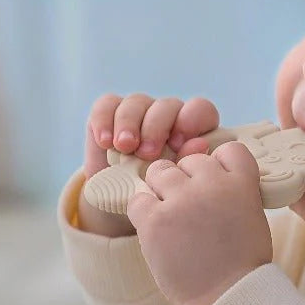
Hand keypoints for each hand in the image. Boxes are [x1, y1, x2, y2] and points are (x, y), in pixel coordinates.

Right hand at [84, 93, 221, 179]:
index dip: (191, 121)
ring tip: (124, 148)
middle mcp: (168, 115)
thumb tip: (200, 144)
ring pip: (137, 102)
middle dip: (156, 128)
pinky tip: (105, 142)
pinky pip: (107, 105)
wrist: (124, 202)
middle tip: (147, 154)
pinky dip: (104, 121)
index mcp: (192, 128)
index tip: (177, 145)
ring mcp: (140, 110)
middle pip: (167, 105)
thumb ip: (189, 160)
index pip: (200, 109)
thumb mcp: (174, 182)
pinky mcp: (110, 111)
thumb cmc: (160, 192)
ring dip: (129, 124)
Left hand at [125, 141, 272, 304]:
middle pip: (190, 161)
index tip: (216, 182)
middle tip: (191, 208)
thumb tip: (212, 175)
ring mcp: (181, 201)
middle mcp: (212, 185)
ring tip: (170, 214)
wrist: (226, 298)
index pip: (229, 149)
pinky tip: (156, 228)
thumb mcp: (252, 216)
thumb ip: (235, 191)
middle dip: (188, 180)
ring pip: (160, 171)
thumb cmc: (242, 263)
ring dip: (162, 188)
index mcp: (242, 184)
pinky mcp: (154, 220)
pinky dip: (143, 211)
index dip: (220, 164)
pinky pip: (138, 199)